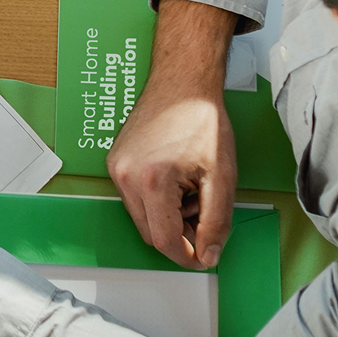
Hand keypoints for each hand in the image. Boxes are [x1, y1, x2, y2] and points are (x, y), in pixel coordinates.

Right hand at [107, 83, 237, 268]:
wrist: (181, 82)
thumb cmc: (200, 118)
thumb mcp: (222, 175)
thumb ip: (217, 220)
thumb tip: (208, 253)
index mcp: (152, 181)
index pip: (164, 240)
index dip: (187, 256)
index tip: (204, 255)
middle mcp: (127, 176)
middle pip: (150, 233)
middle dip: (179, 236)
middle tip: (205, 219)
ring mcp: (117, 169)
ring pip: (142, 218)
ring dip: (168, 219)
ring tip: (193, 193)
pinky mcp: (115, 162)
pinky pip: (134, 199)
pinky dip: (157, 202)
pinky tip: (177, 182)